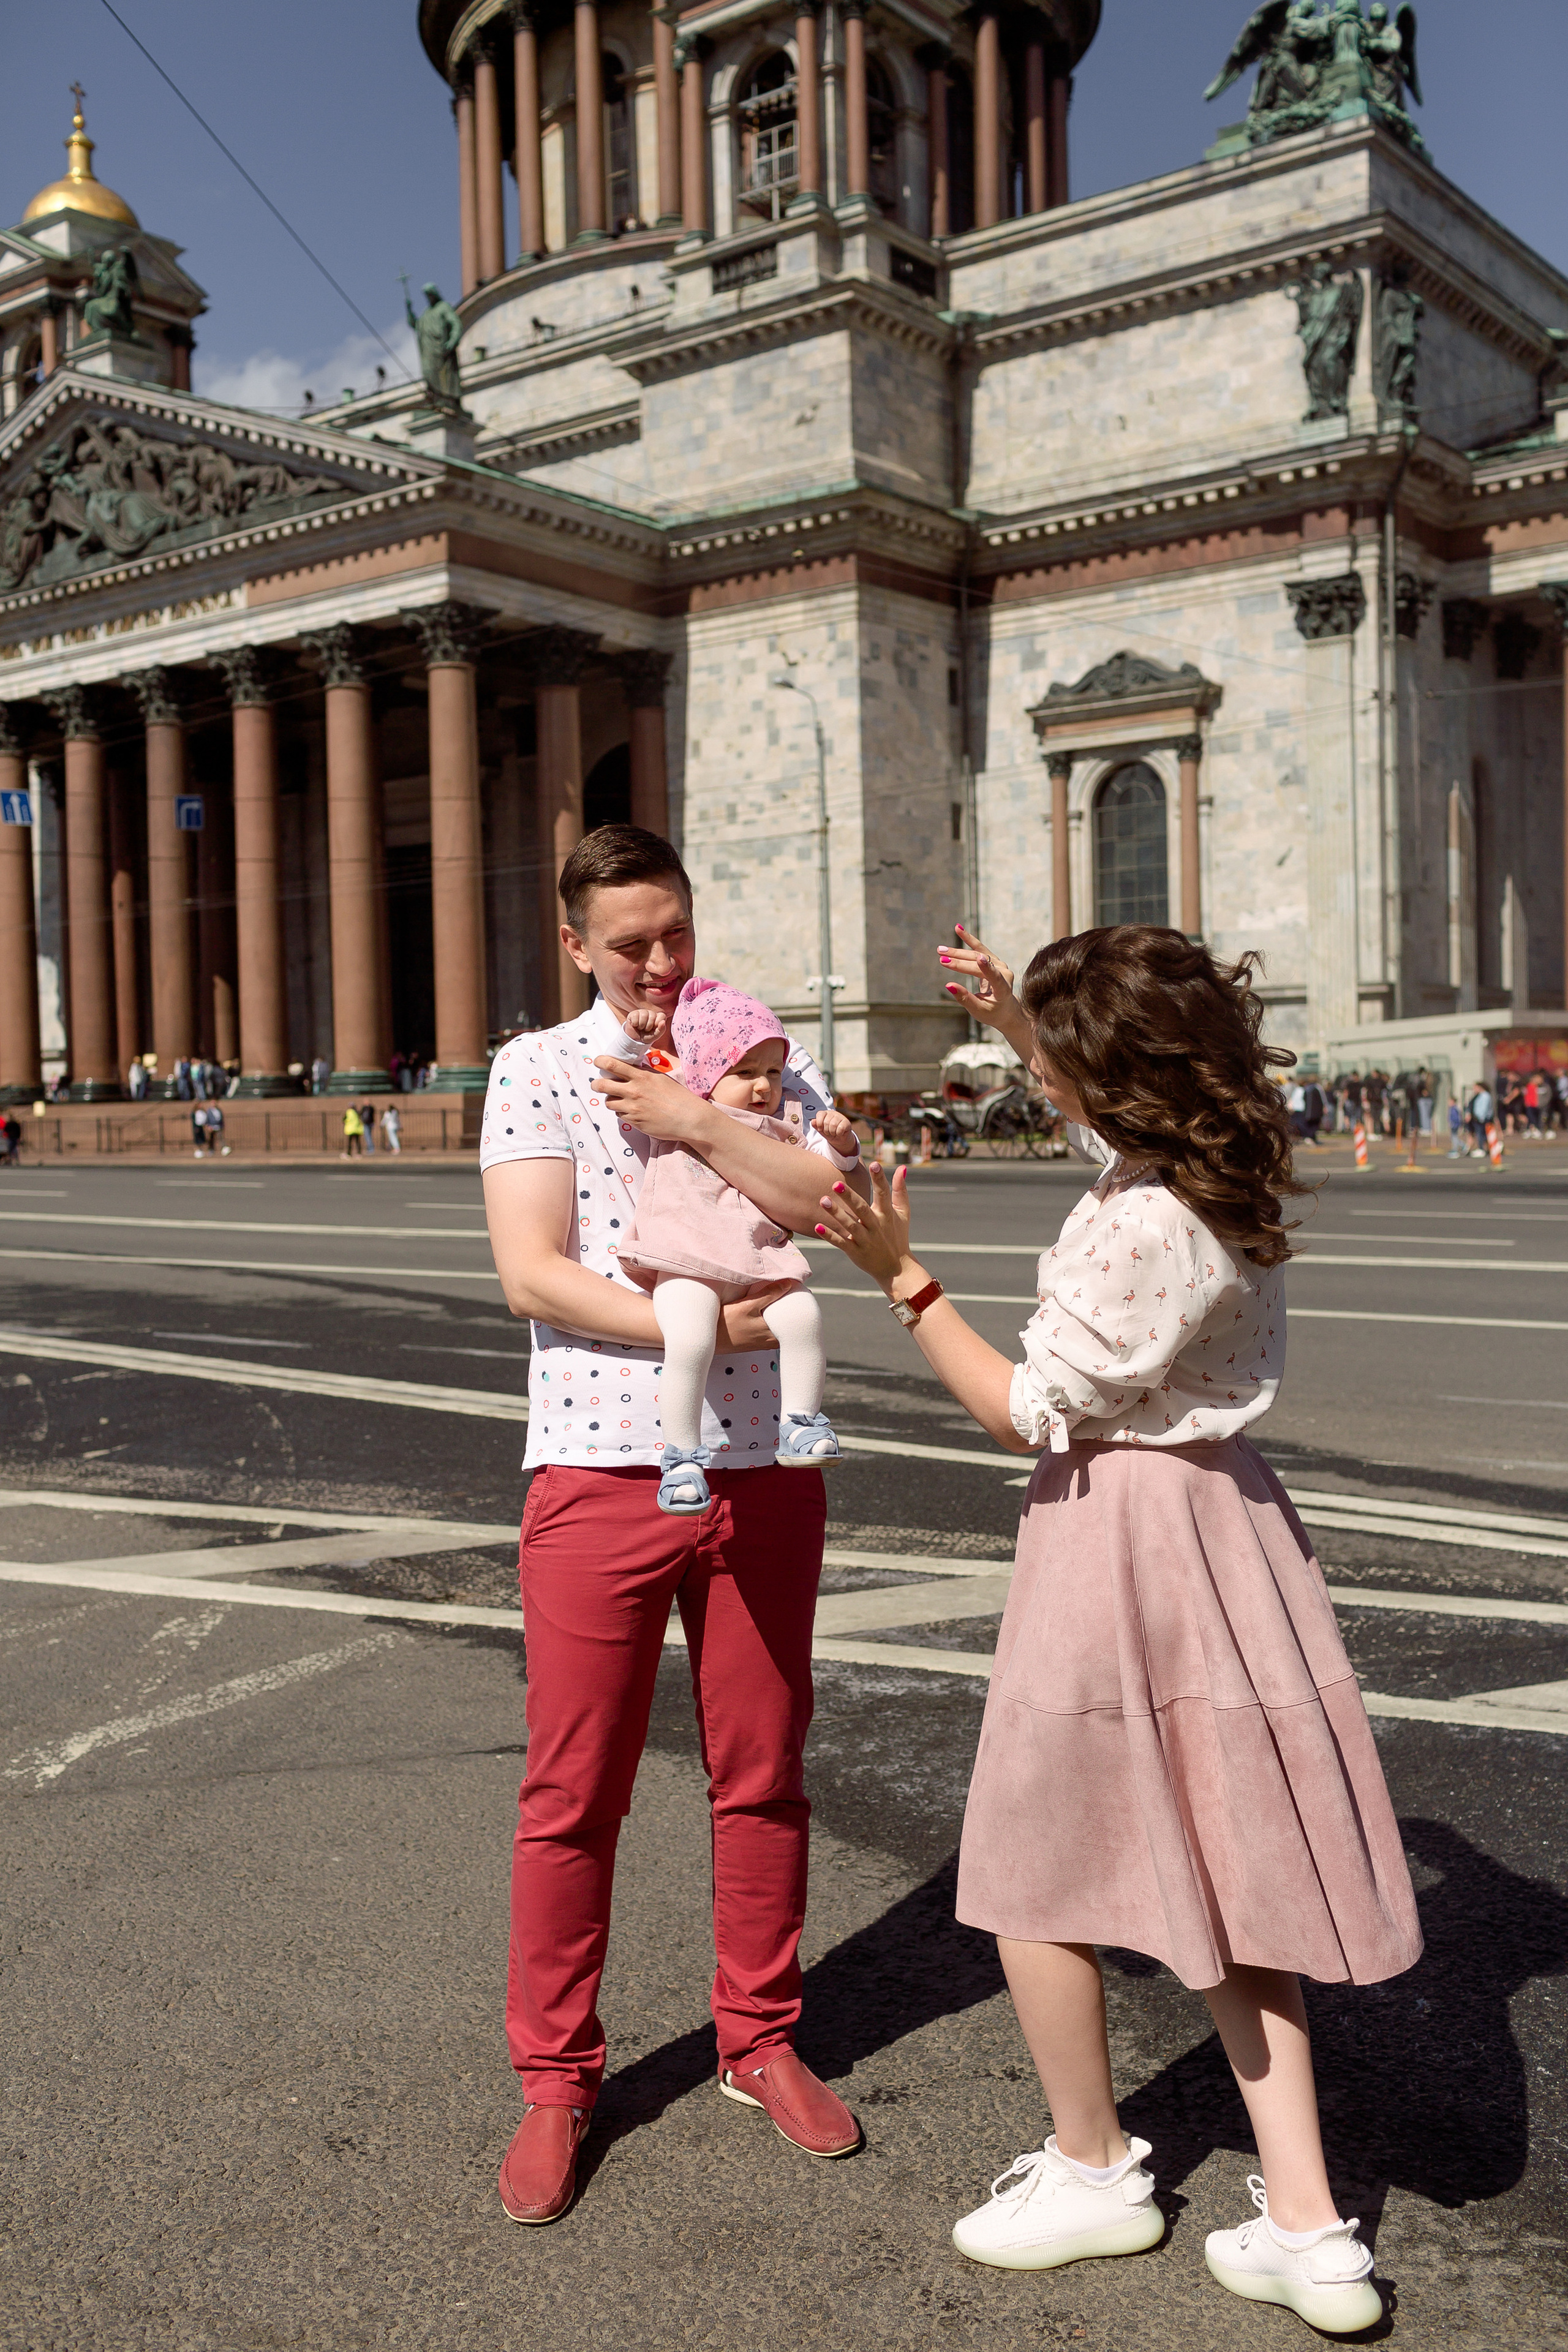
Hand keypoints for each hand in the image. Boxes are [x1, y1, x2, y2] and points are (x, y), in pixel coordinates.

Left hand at [590, 1056, 707, 1143]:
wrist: (688, 1118)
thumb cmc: (678, 1096)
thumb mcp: (660, 1078)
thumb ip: (643, 1073)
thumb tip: (630, 1067)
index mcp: (641, 1077)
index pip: (612, 1065)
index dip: (600, 1061)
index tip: (598, 1061)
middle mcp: (633, 1092)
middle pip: (602, 1085)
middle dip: (596, 1084)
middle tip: (597, 1084)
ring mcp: (632, 1108)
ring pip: (608, 1102)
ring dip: (611, 1099)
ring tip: (620, 1099)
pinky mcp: (634, 1122)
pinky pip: (620, 1115)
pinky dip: (622, 1112)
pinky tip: (633, 1110)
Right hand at [621, 1006, 663, 1044]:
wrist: (635, 1039)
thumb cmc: (646, 1036)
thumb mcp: (655, 1036)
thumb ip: (661, 1030)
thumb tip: (663, 1022)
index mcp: (658, 1017)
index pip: (662, 1016)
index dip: (658, 1023)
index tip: (654, 1028)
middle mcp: (651, 1013)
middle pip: (652, 1016)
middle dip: (648, 1026)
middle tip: (646, 1029)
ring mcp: (642, 1012)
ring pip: (644, 1015)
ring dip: (641, 1025)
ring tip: (640, 1028)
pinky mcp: (634, 1013)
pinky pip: (635, 1016)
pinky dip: (635, 1024)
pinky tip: (635, 1025)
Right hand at [718, 1284, 794, 1351]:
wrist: (709, 1338)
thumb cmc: (726, 1324)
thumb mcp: (747, 1305)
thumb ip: (769, 1294)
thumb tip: (787, 1284)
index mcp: (772, 1334)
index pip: (793, 1322)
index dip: (797, 1307)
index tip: (799, 1295)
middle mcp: (770, 1342)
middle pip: (787, 1325)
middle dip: (790, 1311)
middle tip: (792, 1296)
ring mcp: (762, 1343)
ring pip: (779, 1329)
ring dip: (780, 1317)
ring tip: (780, 1302)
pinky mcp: (755, 1342)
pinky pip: (769, 1332)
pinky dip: (771, 1321)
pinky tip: (766, 1312)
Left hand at [812, 1106, 860, 1157]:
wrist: (839, 1139)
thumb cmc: (829, 1132)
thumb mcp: (821, 1130)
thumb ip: (816, 1125)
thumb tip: (812, 1121)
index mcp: (825, 1113)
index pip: (819, 1114)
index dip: (819, 1124)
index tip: (820, 1129)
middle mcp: (833, 1113)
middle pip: (826, 1122)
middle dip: (826, 1130)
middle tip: (829, 1132)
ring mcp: (840, 1116)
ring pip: (833, 1125)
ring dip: (832, 1132)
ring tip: (833, 1132)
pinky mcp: (846, 1122)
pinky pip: (840, 1128)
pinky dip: (838, 1133)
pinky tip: (839, 1133)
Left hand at [813, 1163, 916, 1294]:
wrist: (896, 1268)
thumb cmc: (898, 1235)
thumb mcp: (903, 1213)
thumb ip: (900, 1190)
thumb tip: (902, 1167)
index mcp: (887, 1215)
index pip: (884, 1194)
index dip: (880, 1179)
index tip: (874, 1164)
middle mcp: (876, 1227)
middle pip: (862, 1210)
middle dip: (850, 1197)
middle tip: (836, 1184)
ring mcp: (866, 1240)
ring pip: (850, 1226)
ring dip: (836, 1214)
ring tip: (823, 1201)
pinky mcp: (856, 1252)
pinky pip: (841, 1243)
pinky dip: (830, 1235)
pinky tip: (817, 1226)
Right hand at [937, 925, 1033, 1058]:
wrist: (1006, 1009)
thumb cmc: (992, 1012)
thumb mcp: (978, 1010)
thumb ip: (965, 998)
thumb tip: (948, 985)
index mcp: (1003, 989)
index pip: (995, 977)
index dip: (988, 968)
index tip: (979, 958)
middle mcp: (1004, 973)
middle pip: (979, 964)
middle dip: (959, 961)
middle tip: (941, 958)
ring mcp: (999, 964)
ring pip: (977, 955)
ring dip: (958, 952)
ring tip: (940, 950)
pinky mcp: (993, 960)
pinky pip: (979, 948)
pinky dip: (968, 939)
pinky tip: (957, 928)